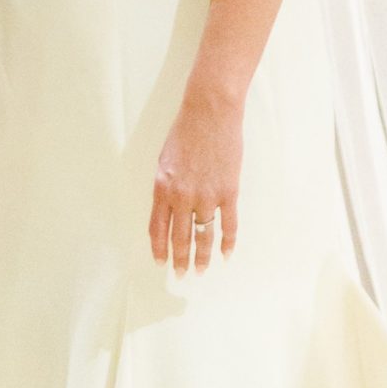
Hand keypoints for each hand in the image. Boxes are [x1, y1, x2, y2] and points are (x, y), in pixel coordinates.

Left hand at [149, 87, 242, 273]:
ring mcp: (207, 196)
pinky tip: (226, 254)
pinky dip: (228, 243)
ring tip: (200, 271)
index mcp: (162, 186)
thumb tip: (169, 213)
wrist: (210, 112)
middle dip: (180, 260)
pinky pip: (228, 225)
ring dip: (202, 257)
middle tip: (181, 275)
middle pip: (181, 237)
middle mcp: (182, 196)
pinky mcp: (228, 192)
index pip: (157, 227)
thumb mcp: (165, 160)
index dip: (159, 248)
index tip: (161, 262)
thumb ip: (166, 188)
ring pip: (204, 236)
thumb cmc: (185, 131)